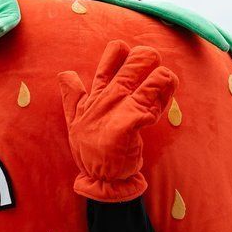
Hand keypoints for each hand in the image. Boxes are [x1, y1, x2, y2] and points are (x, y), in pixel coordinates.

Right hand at [58, 41, 178, 201]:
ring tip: (167, 81)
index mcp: (96, 95)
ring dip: (164, 78)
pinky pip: (151, 102)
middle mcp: (108, 97)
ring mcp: (119, 109)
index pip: (108, 61)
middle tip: (154, 67)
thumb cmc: (91, 150)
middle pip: (134, 62)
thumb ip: (72, 96)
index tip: (129, 58)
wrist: (100, 180)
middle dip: (149, 58)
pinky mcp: (129, 123)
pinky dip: (162, 99)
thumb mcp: (75, 120)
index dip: (121, 52)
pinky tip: (161, 104)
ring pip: (150, 80)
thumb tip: (64, 74)